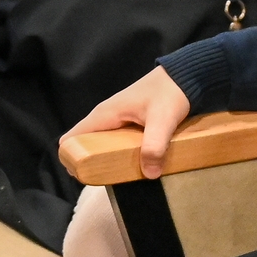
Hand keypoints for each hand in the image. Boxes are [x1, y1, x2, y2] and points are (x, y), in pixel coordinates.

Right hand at [70, 67, 191, 179]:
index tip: (82, 176)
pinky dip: (121, 154)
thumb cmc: (170, 93)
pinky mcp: (130, 123)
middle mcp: (106, 116)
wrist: (185, 75)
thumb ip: (154, 146)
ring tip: (120, 177)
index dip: (72, 158)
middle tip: (105, 181)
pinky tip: (133, 166)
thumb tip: (149, 174)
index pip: (72, 138)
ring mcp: (118, 119)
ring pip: (103, 144)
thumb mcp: (163, 120)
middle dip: (91, 164)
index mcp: (104, 114)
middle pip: (86, 145)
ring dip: (107, 160)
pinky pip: (116, 142)